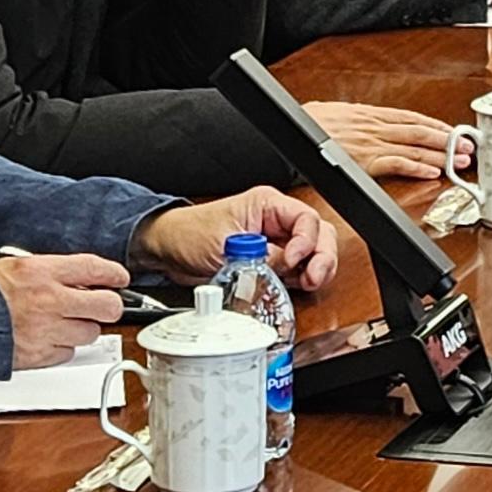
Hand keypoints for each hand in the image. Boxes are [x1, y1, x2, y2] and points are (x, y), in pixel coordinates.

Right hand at [0, 250, 125, 368]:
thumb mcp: (15, 267)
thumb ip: (50, 273)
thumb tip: (78, 280)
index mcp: (42, 272)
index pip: (95, 268)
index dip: (114, 274)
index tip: (120, 278)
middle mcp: (49, 301)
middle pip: (106, 306)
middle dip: (109, 306)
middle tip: (102, 306)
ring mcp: (45, 331)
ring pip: (89, 333)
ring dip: (82, 329)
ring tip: (64, 323)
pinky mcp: (37, 356)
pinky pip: (66, 354)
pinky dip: (61, 348)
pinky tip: (47, 339)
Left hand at [131, 186, 341, 294]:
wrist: (169, 249)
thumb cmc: (190, 234)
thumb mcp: (225, 245)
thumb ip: (258, 256)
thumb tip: (283, 267)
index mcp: (268, 204)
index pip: (306, 219)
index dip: (306, 242)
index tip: (293, 260)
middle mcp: (278, 221)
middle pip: (319, 234)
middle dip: (322, 257)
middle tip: (313, 277)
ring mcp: (277, 241)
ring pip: (315, 251)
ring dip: (316, 269)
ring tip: (308, 283)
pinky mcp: (272, 261)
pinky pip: (298, 269)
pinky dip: (302, 279)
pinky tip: (297, 286)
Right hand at [308, 100, 460, 179]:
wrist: (295, 131)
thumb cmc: (313, 122)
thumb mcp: (340, 113)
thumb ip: (361, 119)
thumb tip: (370, 121)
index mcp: (372, 115)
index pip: (412, 119)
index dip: (436, 125)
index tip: (453, 131)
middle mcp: (377, 127)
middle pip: (420, 132)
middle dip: (447, 140)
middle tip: (468, 147)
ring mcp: (373, 144)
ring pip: (414, 147)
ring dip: (440, 155)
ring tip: (459, 162)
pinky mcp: (365, 161)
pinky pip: (396, 164)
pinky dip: (416, 167)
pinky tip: (431, 172)